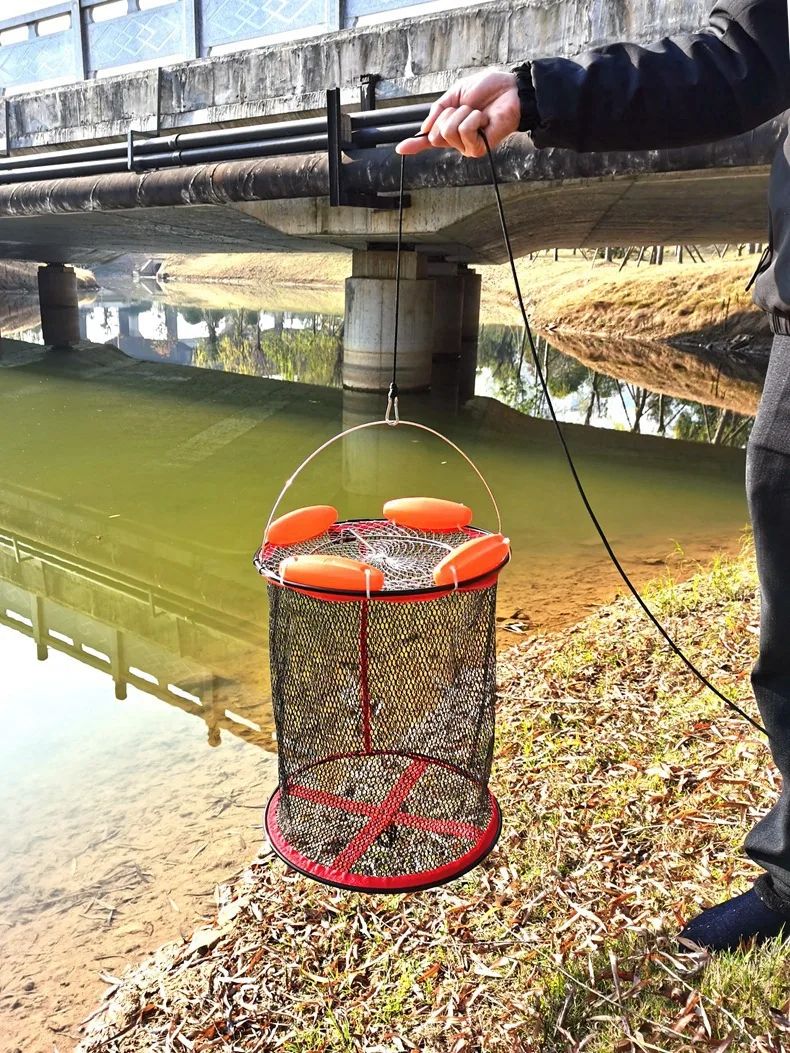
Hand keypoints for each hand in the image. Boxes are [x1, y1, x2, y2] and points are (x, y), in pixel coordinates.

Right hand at [396, 70, 519, 157]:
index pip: (429, 139)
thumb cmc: (488, 90)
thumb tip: (423, 129)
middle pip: (435, 133)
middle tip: (467, 108)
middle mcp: (457, 140)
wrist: (510, 90)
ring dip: (463, 114)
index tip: (400, 148)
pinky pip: (464, 131)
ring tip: (478, 112)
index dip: (414, 144)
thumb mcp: (456, 93)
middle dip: (448, 114)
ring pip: (448, 131)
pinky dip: (473, 119)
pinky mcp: (478, 149)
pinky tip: (484, 119)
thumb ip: (438, 109)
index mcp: (450, 126)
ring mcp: (467, 146)